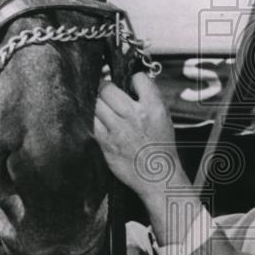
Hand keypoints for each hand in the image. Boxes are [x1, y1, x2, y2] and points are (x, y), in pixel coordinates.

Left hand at [94, 72, 185, 199]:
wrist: (158, 176)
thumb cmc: (161, 147)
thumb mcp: (164, 117)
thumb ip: (149, 98)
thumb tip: (131, 82)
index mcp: (153, 107)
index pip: (137, 78)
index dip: (130, 78)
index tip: (127, 82)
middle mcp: (134, 116)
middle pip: (107, 88)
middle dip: (105, 87)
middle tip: (106, 91)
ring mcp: (118, 130)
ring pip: (96, 103)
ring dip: (97, 102)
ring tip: (102, 106)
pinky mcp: (106, 143)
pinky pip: (91, 122)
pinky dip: (92, 118)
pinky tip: (98, 120)